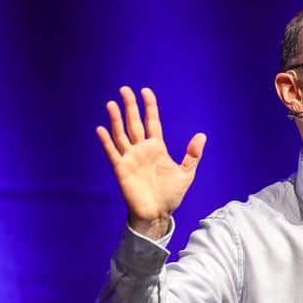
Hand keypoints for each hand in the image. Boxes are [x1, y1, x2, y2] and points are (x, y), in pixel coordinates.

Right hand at [96, 86, 205, 238]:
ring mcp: (130, 158)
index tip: (146, 91)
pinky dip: (107, 141)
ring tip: (111, 104)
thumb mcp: (186, 173)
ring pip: (121, 134)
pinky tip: (101, 129)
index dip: (149, 107)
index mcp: (157, 148)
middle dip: (130, 106)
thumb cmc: (171, 195)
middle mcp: (142, 150)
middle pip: (134, 123)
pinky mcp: (121, 169)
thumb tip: (202, 135)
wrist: (158, 214)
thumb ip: (192, 154)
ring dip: (116, 119)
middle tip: (125, 89)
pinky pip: (112, 152)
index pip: (152, 122)